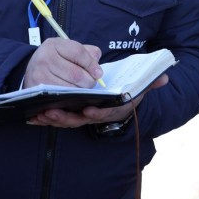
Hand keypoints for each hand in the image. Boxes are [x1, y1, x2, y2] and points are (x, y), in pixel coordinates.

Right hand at [24, 38, 103, 88]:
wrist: (32, 66)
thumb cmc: (56, 57)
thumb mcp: (69, 49)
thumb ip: (86, 52)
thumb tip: (97, 63)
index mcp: (55, 44)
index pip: (79, 53)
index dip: (91, 64)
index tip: (98, 73)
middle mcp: (45, 58)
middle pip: (76, 73)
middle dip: (88, 81)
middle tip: (91, 82)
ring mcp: (39, 74)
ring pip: (70, 87)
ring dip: (81, 90)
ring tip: (82, 88)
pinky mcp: (37, 89)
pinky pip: (61, 96)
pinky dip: (71, 97)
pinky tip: (73, 93)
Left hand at [27, 73, 169, 127]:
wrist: (119, 100)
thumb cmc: (127, 90)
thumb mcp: (140, 85)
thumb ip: (150, 81)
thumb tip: (165, 77)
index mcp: (114, 109)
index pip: (106, 113)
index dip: (98, 113)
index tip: (89, 111)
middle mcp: (99, 115)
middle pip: (81, 120)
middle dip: (66, 118)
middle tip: (53, 112)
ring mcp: (84, 117)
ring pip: (67, 121)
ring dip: (53, 119)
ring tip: (40, 112)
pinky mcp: (72, 115)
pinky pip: (58, 119)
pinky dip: (46, 119)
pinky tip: (33, 116)